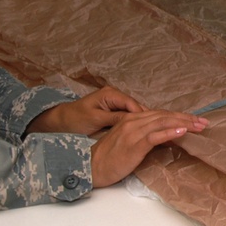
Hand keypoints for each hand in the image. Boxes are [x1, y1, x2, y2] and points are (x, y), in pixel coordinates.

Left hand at [26, 85, 147, 136]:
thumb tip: (135, 119)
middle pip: (137, 107)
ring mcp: (115, 102)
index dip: (146, 116)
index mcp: (111, 94)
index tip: (158, 126)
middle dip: (150, 118)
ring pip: (136, 112)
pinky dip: (139, 122)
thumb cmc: (76, 119)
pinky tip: (147, 131)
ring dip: (146, 121)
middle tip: (164, 128)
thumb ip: (114, 118)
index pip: (133, 105)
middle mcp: (115, 95)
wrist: (61, 120)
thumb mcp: (95, 119)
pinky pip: (130, 115)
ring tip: (159, 130)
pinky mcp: (114, 109)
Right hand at [90, 109, 208, 186]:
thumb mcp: (130, 142)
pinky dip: (170, 133)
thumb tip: (169, 137)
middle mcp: (134, 121)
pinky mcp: (134, 143)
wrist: (91, 166)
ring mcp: (134, 131)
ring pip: (163, 122)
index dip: (180, 117)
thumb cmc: (110, 157)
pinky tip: (182, 132)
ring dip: (183, 124)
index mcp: (133, 118)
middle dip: (186, 119)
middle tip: (203, 122)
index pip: (161, 114)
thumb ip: (147, 136)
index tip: (196, 120)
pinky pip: (155, 135)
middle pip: (165, 116)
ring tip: (198, 126)